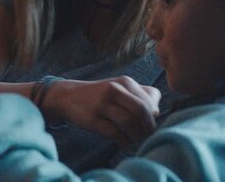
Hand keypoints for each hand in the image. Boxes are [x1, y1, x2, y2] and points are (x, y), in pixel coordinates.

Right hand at [43, 76, 160, 145]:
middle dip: (148, 127)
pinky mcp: (92, 118)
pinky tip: (124, 143)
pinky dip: (123, 140)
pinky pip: (114, 132)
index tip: (151, 127)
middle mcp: (114, 89)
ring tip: (135, 141)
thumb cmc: (100, 96)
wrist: (68, 96)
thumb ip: (140, 96)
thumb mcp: (119, 88)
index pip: (149, 100)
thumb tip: (156, 113)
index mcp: (125, 82)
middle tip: (147, 137)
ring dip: (136, 136)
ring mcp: (102, 103)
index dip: (154, 117)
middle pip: (140, 110)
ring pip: (128, 122)